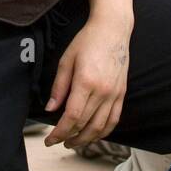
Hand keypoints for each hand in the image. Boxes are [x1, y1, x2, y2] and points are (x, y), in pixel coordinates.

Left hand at [44, 15, 131, 149]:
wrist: (112, 29)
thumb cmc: (87, 41)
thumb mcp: (66, 60)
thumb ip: (59, 87)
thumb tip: (50, 109)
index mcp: (86, 81)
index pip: (71, 117)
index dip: (59, 132)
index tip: (49, 139)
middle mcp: (102, 91)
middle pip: (84, 124)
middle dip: (69, 137)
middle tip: (58, 141)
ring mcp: (114, 94)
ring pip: (100, 127)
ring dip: (86, 139)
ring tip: (73, 142)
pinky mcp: (121, 93)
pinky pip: (114, 120)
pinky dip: (103, 132)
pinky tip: (93, 135)